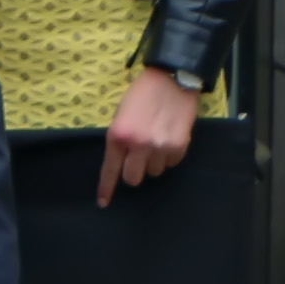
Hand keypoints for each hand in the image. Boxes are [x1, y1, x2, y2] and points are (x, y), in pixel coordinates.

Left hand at [103, 69, 199, 205]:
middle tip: (136, 159)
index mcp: (118, 136)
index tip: (104, 203)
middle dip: (133, 172)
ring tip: (154, 142)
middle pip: (133, 178)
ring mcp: (161, 147)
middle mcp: (139, 145)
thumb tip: (120, 162)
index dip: (107, 188)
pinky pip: (171, 163)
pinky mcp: (180, 147)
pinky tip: (167, 139)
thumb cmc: (141, 95)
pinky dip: (168, 156)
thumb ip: (119, 140)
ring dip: (152, 162)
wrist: (172, 80)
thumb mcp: (120, 116)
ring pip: (154, 172)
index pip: (110, 169)